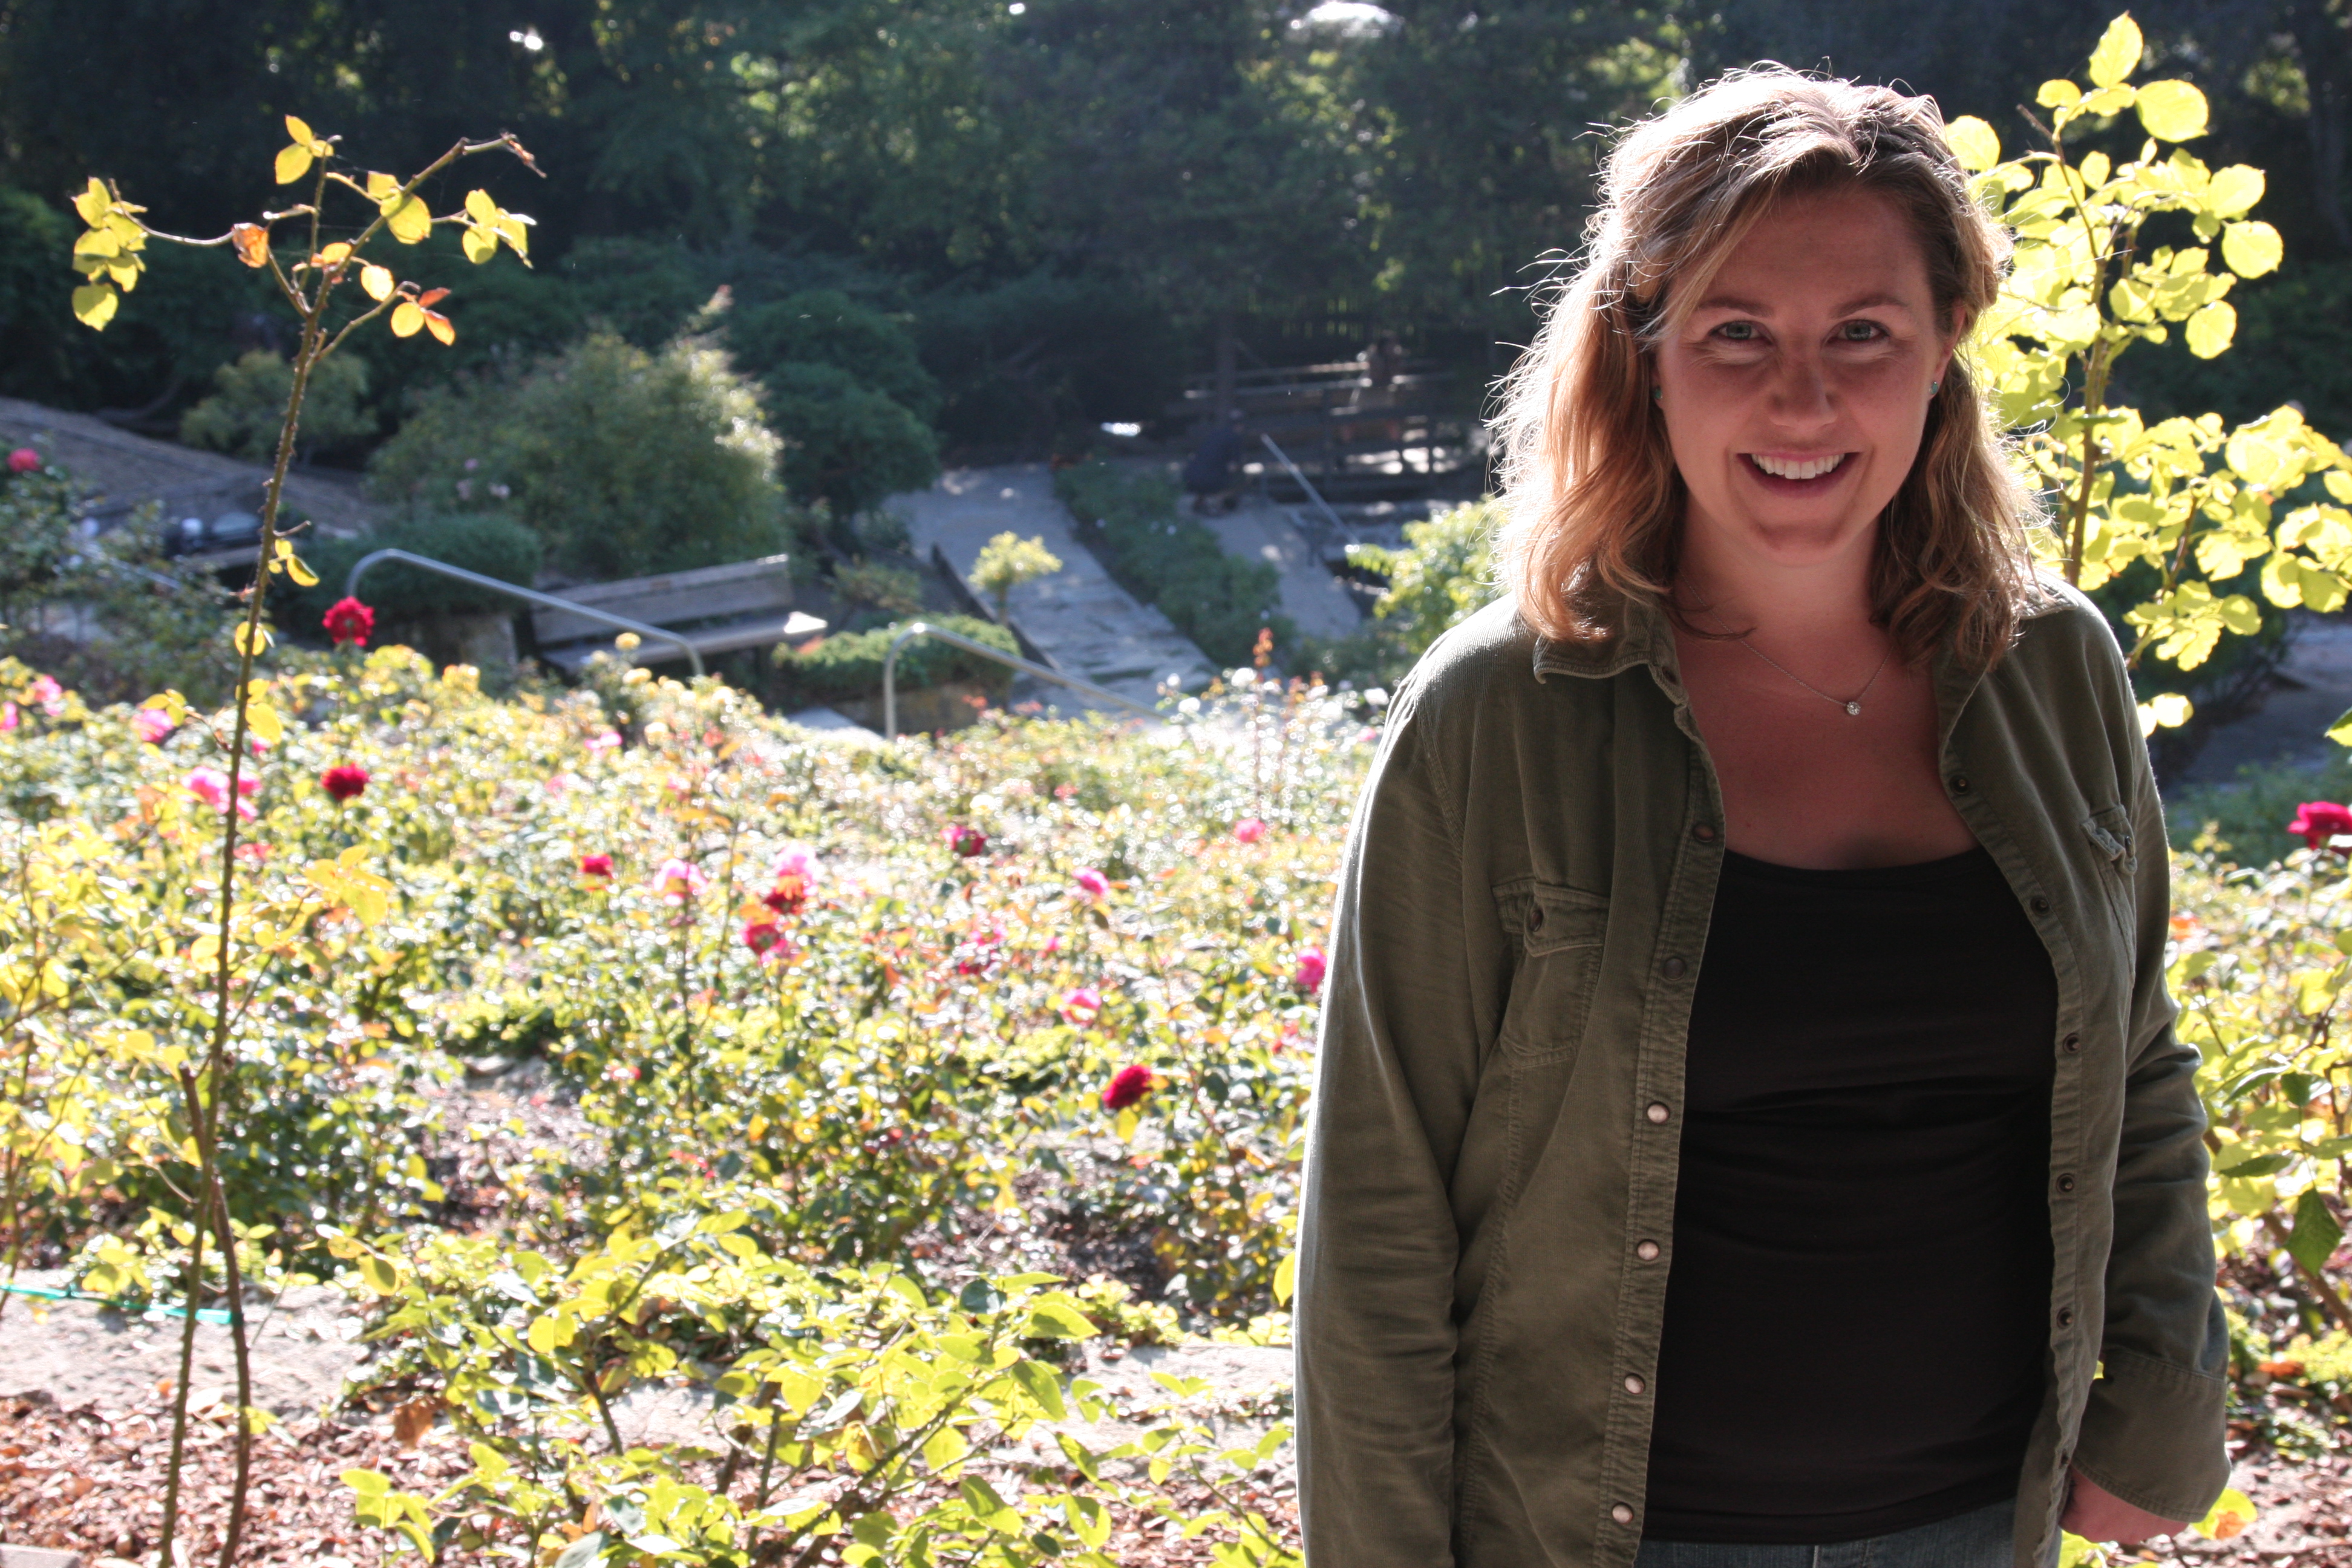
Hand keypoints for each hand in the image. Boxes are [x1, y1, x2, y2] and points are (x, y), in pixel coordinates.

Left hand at [2061, 1465, 2192, 1543]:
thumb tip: (2063, 1470)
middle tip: (2104, 1474)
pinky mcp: (2173, 1525)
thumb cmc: (2107, 1454)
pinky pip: (2158, 1515)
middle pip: (2101, 1522)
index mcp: (2088, 1525)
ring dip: (2129, 1504)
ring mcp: (2148, 1532)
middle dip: (2099, 1503)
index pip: (2068, 1519)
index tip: (2074, 1482)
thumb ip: (2068, 1474)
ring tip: (2131, 1476)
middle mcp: (2118, 1536)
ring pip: (2130, 1520)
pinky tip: (2153, 1481)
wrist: (2158, 1449)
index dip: (2069, 1499)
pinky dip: (2154, 1502)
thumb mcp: (2074, 1459)